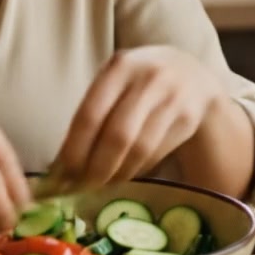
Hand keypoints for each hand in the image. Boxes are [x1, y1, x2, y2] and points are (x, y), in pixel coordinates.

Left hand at [49, 45, 224, 188]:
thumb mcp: (115, 79)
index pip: (91, 114)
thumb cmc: (138, 80)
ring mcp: (172, 100)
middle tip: (81, 186)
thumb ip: (93, 109)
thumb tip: (62, 161)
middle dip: (96, 168)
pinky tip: (123, 173)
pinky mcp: (188, 120)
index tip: (62, 173)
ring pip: (139, 149)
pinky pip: (156, 154)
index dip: (75, 149)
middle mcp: (148, 80)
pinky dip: (136, 169)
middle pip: (117, 136)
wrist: (192, 74)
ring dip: (117, 174)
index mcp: (120, 67)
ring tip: (100, 184)